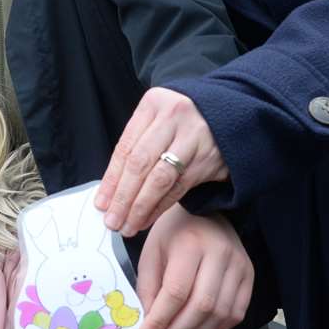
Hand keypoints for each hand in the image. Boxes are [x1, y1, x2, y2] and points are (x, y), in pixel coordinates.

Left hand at [96, 87, 227, 234]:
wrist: (227, 114)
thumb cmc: (181, 120)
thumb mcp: (156, 118)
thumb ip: (136, 145)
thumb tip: (110, 189)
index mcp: (154, 104)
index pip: (126, 147)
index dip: (111, 180)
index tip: (101, 203)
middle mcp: (174, 117)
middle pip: (140, 164)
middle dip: (123, 197)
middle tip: (112, 220)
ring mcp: (194, 137)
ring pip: (160, 179)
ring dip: (141, 207)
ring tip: (128, 225)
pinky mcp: (208, 159)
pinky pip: (179, 187)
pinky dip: (161, 207)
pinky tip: (147, 218)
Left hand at [133, 206, 252, 328]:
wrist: (207, 212)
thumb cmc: (173, 233)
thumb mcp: (151, 252)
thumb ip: (149, 288)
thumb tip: (150, 327)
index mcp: (191, 244)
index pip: (176, 292)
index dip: (159, 322)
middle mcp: (221, 254)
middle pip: (201, 306)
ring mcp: (240, 266)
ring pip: (220, 315)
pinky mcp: (249, 276)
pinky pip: (234, 314)